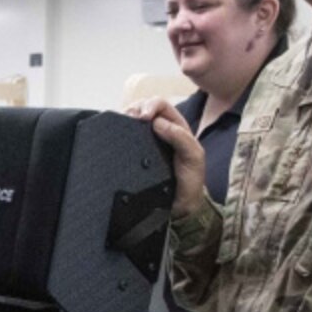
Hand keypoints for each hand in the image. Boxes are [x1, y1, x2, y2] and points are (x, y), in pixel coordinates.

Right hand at [125, 97, 208, 218]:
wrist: (180, 206)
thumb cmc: (190, 182)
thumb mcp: (193, 157)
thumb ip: (181, 138)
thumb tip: (158, 123)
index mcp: (177, 127)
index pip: (161, 105)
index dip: (150, 106)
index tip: (143, 117)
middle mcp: (162, 130)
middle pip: (144, 107)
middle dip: (135, 108)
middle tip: (129, 117)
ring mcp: (147, 142)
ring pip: (133, 119)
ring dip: (126, 116)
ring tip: (121, 122)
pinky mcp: (136, 154)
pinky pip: (126, 137)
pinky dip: (120, 131)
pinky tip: (118, 133)